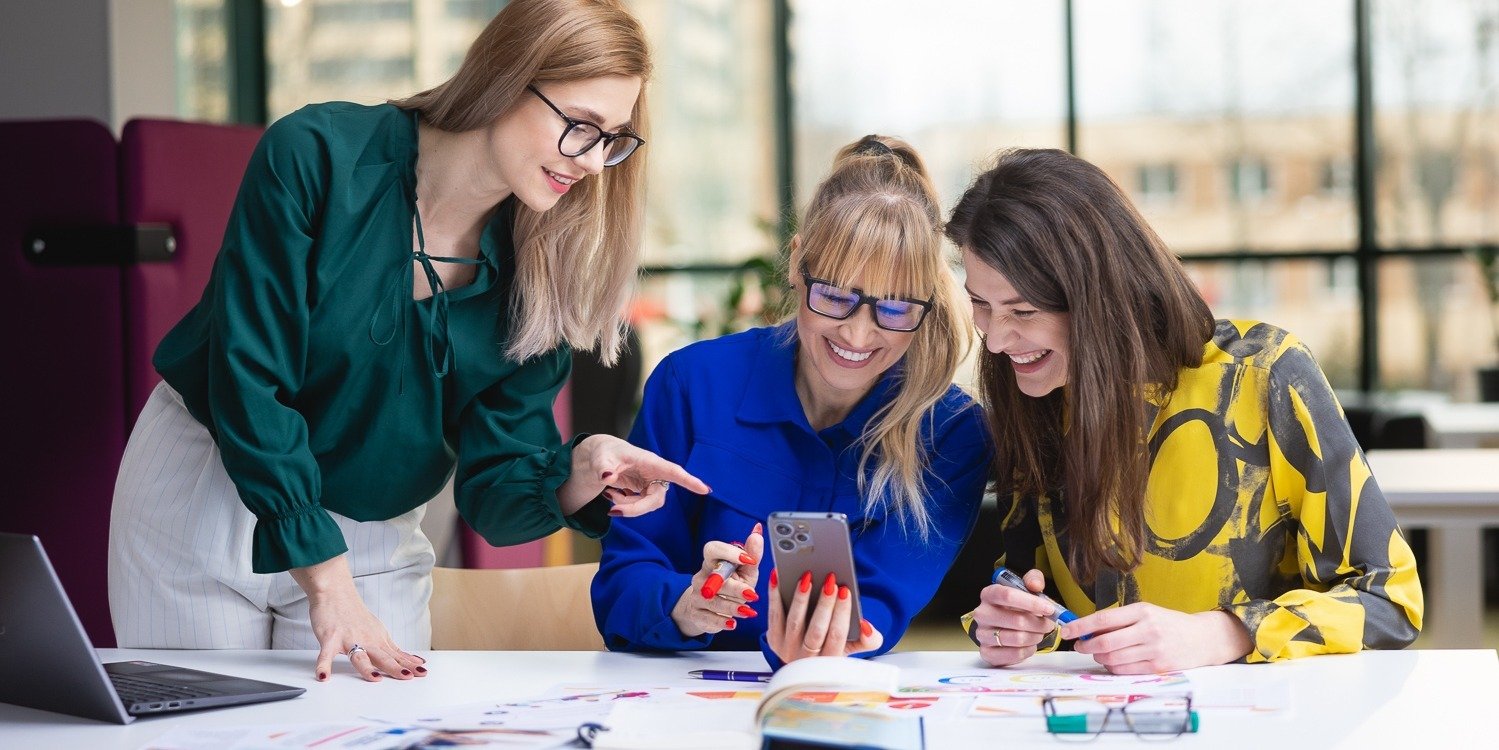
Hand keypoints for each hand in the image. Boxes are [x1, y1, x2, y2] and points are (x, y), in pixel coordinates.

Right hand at [289, 556, 425, 682]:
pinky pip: (325, 655)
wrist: (334, 592)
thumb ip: (391, 648)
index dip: (409, 664)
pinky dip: (323, 666)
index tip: (423, 673)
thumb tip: (409, 660)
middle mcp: (366, 640)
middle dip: (396, 668)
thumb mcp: (377, 631)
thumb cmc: (355, 614)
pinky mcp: (330, 639)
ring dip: (367, 668)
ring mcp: (348, 639)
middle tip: (408, 677)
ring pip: (359, 656)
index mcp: (378, 639)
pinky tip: (323, 676)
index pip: (397, 655)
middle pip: (383, 656)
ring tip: (375, 679)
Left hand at [560, 435, 709, 516]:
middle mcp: (654, 473)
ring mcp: (650, 483)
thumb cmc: (605, 452)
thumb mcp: (600, 458)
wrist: (601, 457)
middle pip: (656, 498)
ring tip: (609, 494)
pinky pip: (639, 505)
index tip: (704, 490)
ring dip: (628, 506)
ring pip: (648, 505)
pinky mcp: (645, 491)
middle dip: (636, 508)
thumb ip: (603, 467)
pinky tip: (612, 494)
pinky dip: (624, 504)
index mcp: (649, 461)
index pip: (673, 471)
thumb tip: (607, 477)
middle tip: (613, 511)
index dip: (689, 481)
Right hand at [670, 524, 763, 636]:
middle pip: (714, 578)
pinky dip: (721, 621)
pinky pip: (707, 618)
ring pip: (712, 601)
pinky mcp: (696, 614)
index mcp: (712, 562)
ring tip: (748, 612)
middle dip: (734, 587)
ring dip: (732, 607)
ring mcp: (696, 596)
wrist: (709, 609)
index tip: (749, 560)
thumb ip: (752, 554)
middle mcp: (701, 577)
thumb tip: (758, 530)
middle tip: (752, 594)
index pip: (712, 549)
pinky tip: (732, 623)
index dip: (729, 552)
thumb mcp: (745, 571)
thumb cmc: (732, 585)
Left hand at [766, 568, 881, 663]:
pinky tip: (778, 576)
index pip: (837, 636)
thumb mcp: (853, 647)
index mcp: (830, 660)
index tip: (845, 591)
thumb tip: (866, 626)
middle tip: (830, 580)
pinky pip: (774, 615)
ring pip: (794, 622)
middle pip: (816, 631)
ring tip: (807, 577)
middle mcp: (807, 658)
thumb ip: (868, 640)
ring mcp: (787, 649)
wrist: (804, 660)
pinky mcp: (773, 638)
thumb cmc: (831, 646)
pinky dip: (775, 594)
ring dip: (801, 598)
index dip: (842, 613)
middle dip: (824, 604)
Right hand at [970, 568, 1057, 666]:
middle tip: (1048, 624)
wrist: (1005, 625)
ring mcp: (982, 634)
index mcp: (989, 594)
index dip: (1032, 603)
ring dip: (1035, 637)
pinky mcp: (987, 653)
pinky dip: (1028, 650)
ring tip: (1039, 633)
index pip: (1008, 596)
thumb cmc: (1017, 605)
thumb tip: (1035, 585)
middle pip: (1017, 620)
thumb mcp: (1025, 587)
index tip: (1049, 609)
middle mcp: (982, 614)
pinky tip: (1030, 644)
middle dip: (1039, 624)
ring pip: (1017, 638)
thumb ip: (1033, 579)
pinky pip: (1014, 654)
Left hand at [1063, 604, 1252, 673]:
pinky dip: (1113, 668)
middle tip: (1079, 646)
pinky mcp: (1158, 667)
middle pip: (1105, 642)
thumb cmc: (1168, 624)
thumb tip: (1087, 630)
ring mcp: (1154, 650)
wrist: (1202, 638)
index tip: (1066, 630)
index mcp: (1142, 611)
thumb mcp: (1146, 613)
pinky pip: (1125, 671)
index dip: (1081, 626)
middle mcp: (1147, 630)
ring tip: (1098, 654)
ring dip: (1099, 658)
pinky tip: (1113, 663)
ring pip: (1113, 659)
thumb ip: (1119, 620)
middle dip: (1086, 646)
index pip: (1103, 619)